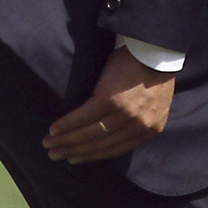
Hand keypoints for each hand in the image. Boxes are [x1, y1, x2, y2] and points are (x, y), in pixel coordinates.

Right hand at [42, 45, 174, 164]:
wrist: (157, 49)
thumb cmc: (153, 72)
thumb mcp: (153, 104)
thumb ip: (136, 119)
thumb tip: (112, 129)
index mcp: (151, 129)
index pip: (116, 149)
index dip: (92, 155)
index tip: (75, 158)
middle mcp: (138, 126)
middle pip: (100, 145)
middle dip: (74, 152)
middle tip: (55, 155)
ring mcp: (124, 114)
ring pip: (90, 134)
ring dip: (66, 141)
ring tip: (49, 145)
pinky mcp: (110, 100)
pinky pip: (83, 117)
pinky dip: (66, 124)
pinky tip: (54, 129)